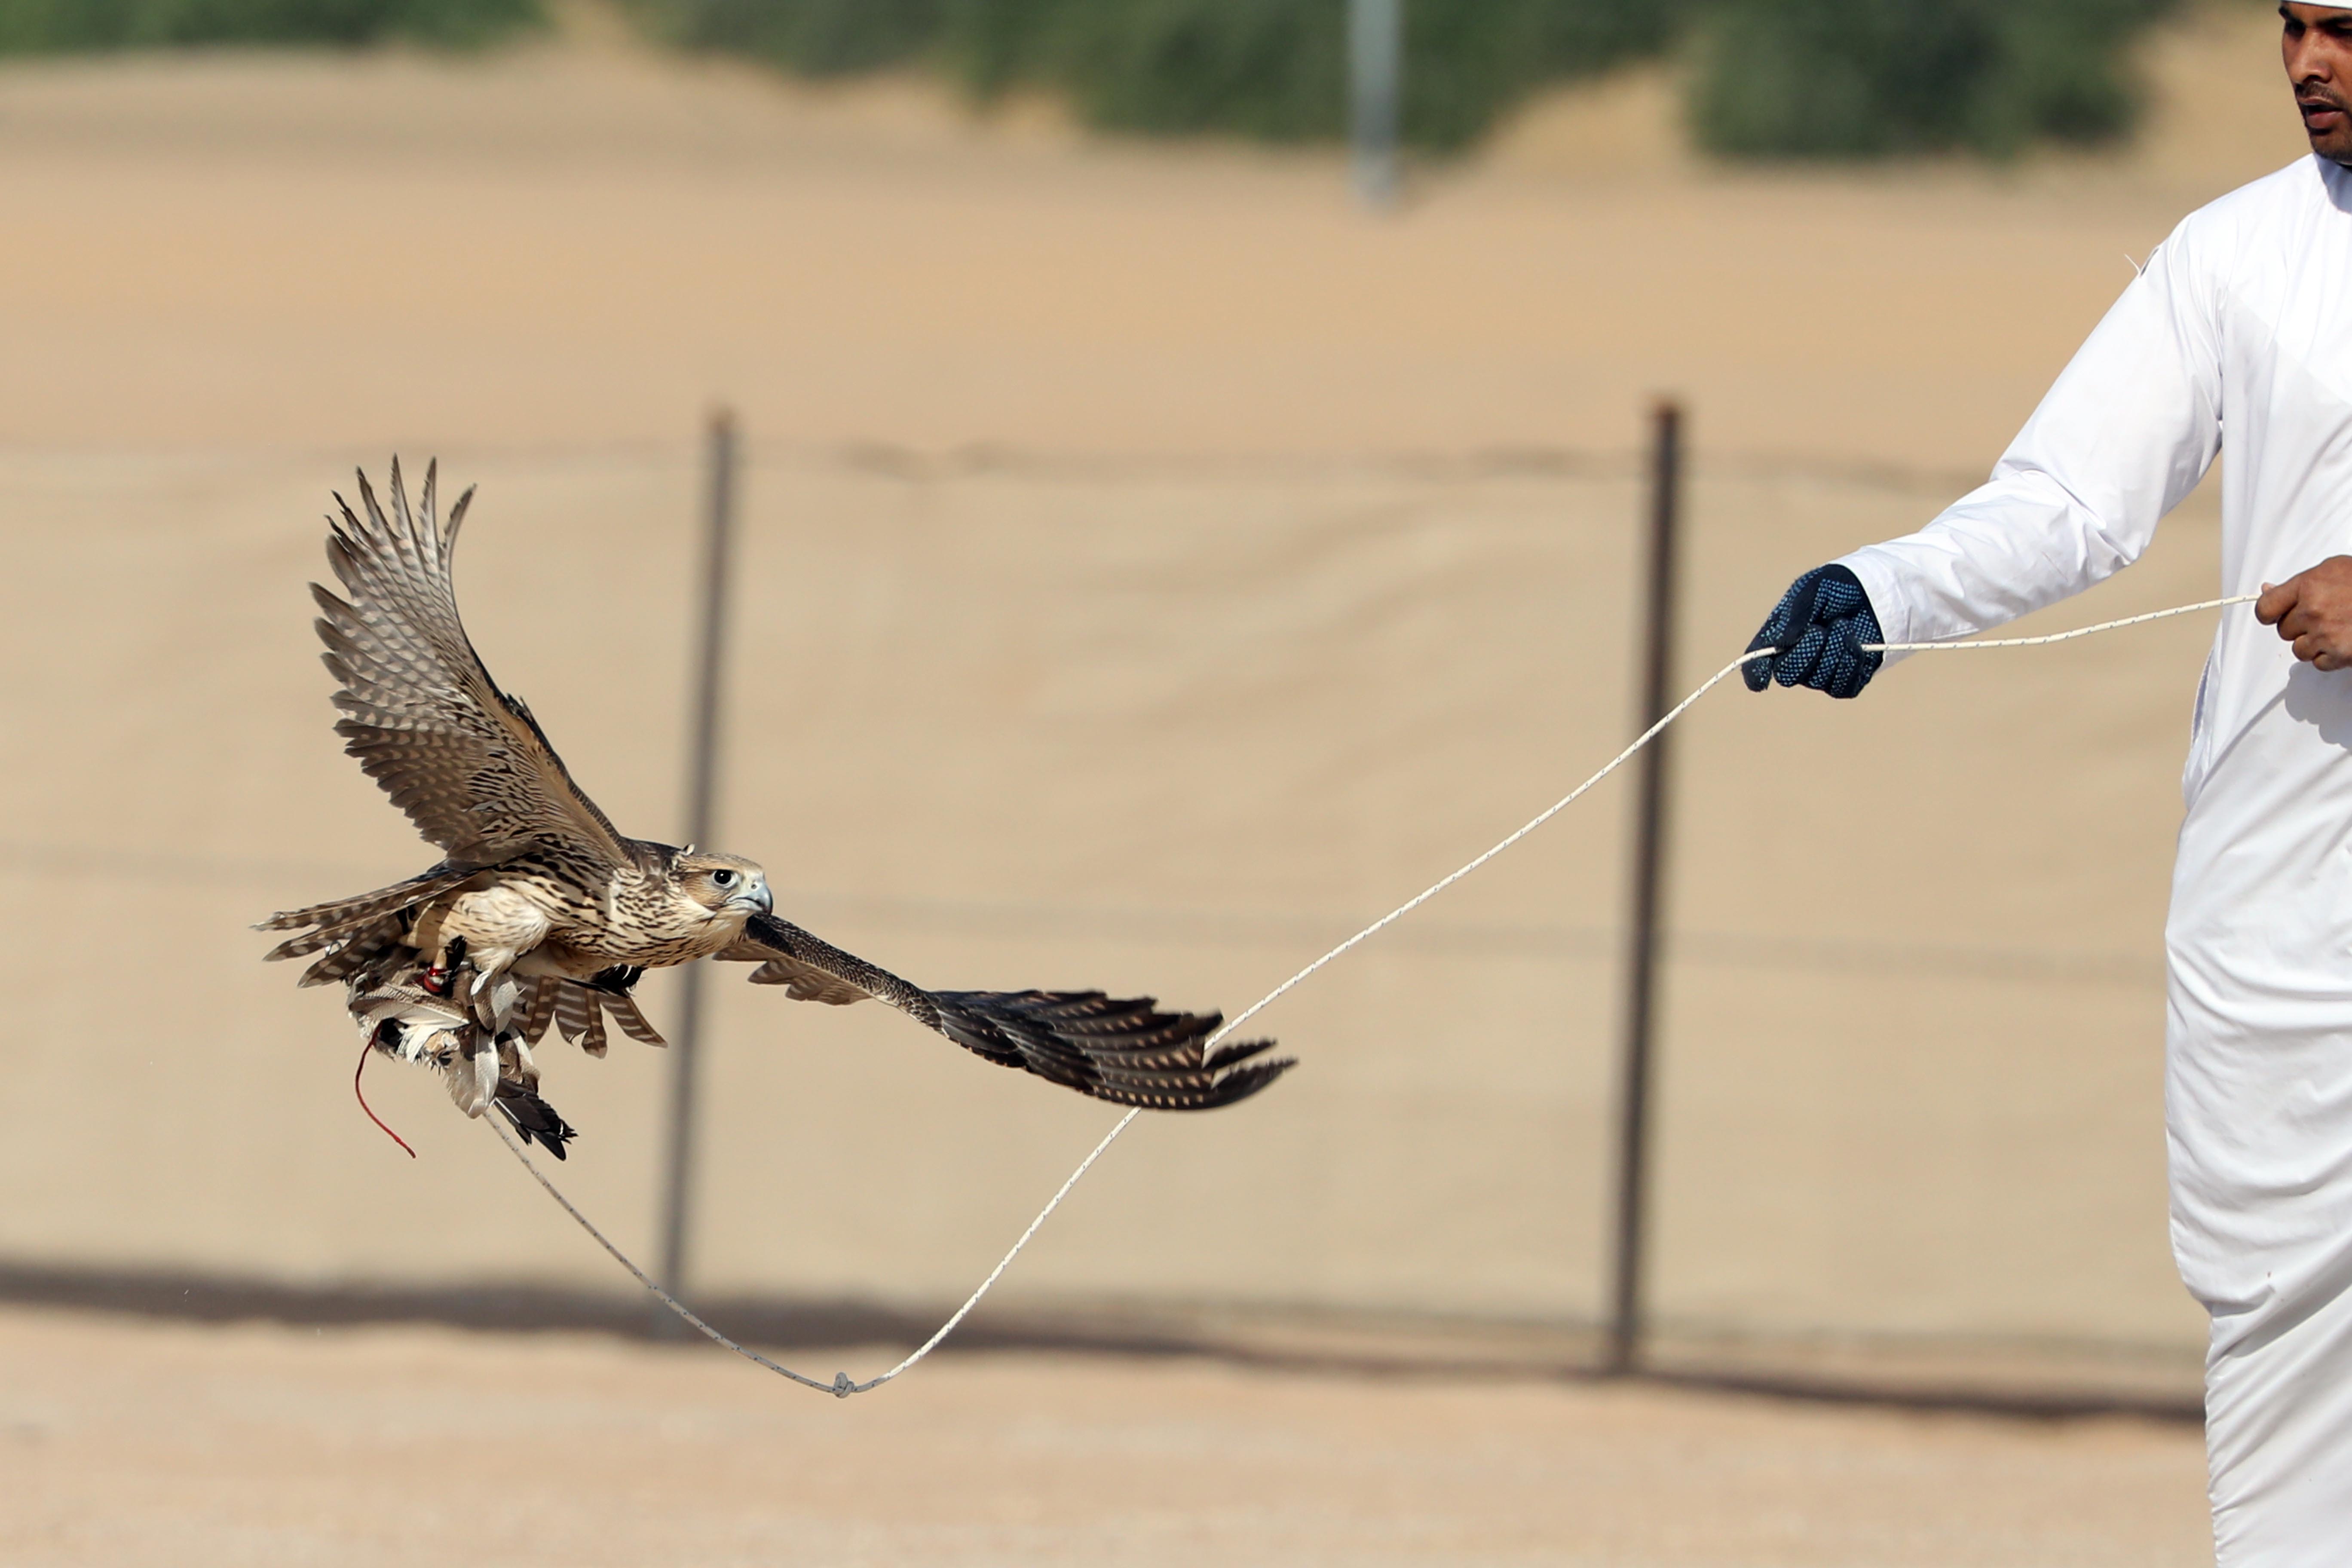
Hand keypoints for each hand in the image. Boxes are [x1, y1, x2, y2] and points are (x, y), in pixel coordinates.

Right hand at [1744, 564, 1883, 698]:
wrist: (1870, 592)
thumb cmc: (1834, 588)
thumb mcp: (1812, 589)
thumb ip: (1796, 614)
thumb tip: (1784, 641)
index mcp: (1776, 637)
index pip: (1757, 662)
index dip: (1755, 673)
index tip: (1761, 679)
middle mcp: (1794, 660)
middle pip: (1787, 674)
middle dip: (1805, 652)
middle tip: (1819, 629)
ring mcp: (1819, 674)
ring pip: (1818, 679)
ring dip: (1833, 650)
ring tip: (1842, 625)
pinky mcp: (1845, 682)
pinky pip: (1842, 686)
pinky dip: (1850, 662)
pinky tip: (1855, 642)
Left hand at [2257, 556, 2351, 671]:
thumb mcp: (2333, 569)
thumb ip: (2299, 582)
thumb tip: (2267, 590)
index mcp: (2308, 586)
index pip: (2265, 609)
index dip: (2269, 613)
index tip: (2275, 614)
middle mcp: (2313, 611)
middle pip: (2283, 630)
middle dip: (2299, 626)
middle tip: (2323, 616)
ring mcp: (2326, 634)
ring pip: (2299, 650)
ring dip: (2313, 643)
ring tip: (2336, 628)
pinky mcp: (2339, 654)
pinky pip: (2318, 663)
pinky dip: (2329, 656)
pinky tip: (2343, 640)